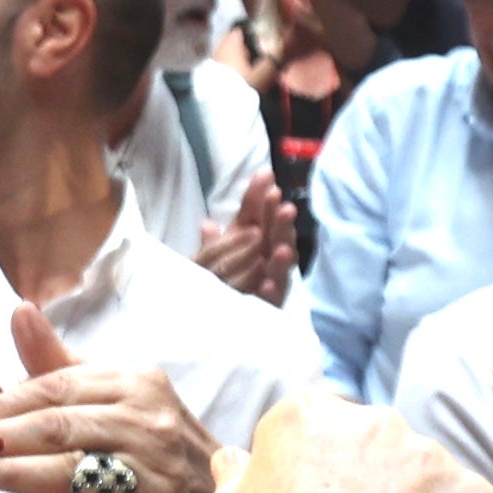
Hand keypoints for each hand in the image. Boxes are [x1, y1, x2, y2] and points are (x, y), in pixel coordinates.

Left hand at [0, 309, 212, 492]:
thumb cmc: (157, 446)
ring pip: (73, 468)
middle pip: (57, 426)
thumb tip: (19, 309)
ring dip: (15, 475)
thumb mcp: (119, 396)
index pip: (55, 387)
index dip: (1, 404)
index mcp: (136, 382)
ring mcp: (158, 470)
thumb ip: (62, 363)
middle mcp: (150, 419)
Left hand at [195, 165, 290, 299]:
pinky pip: (271, 300)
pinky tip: (265, 285)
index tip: (266, 177)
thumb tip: (207, 223)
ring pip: (278, 268)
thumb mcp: (212, 259)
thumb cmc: (219, 280)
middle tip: (285, 208)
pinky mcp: (269, 306)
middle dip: (280, 224)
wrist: (214, 315)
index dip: (260, 197)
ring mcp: (269, 281)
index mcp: (251, 239)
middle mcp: (265, 257)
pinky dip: (269, 292)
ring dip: (282, 258)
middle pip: (274, 237)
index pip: (257, 215)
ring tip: (283, 249)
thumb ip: (214, 243)